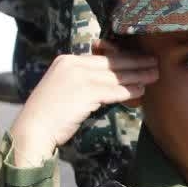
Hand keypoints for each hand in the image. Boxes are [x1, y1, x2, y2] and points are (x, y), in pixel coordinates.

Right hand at [9, 41, 157, 167]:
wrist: (33, 130)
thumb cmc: (50, 115)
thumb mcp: (64, 88)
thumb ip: (82, 81)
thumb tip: (108, 84)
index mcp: (66, 60)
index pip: (101, 57)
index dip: (123, 57)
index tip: (139, 58)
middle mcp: (72, 64)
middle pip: (111, 62)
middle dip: (135, 62)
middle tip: (154, 62)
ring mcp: (78, 77)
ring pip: (116, 75)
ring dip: (138, 75)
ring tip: (155, 75)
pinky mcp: (85, 92)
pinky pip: (114, 90)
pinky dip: (129, 90)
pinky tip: (141, 91)